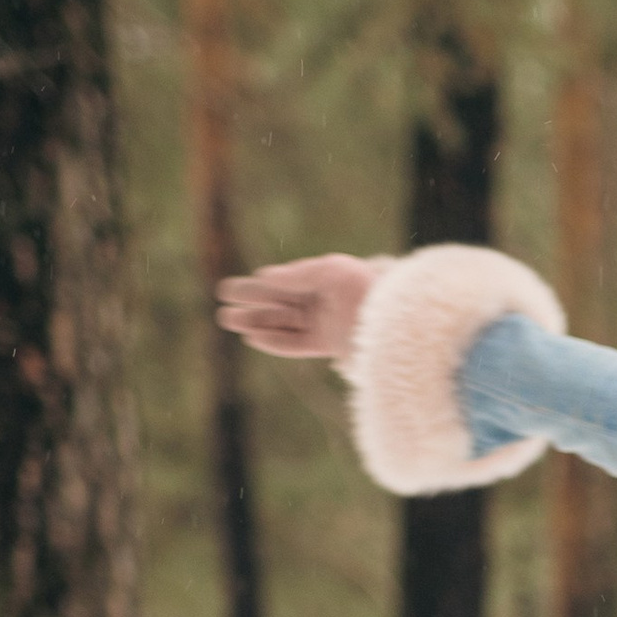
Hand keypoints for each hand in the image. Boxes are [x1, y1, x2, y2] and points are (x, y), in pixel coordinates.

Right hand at [216, 254, 381, 360]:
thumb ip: (297, 275)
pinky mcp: (328, 345)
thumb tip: (265, 277)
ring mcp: (324, 324)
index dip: (256, 287)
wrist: (395, 319)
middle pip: (278, 304)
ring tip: (228, 321)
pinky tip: (252, 337)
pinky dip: (275, 341)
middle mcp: (321, 302)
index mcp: (322, 279)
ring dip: (255, 323)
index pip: (282, 284)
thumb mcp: (330, 271)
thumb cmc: (365, 287)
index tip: (233, 289)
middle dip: (250, 304)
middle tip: (221, 304)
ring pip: (282, 324)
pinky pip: (296, 344)